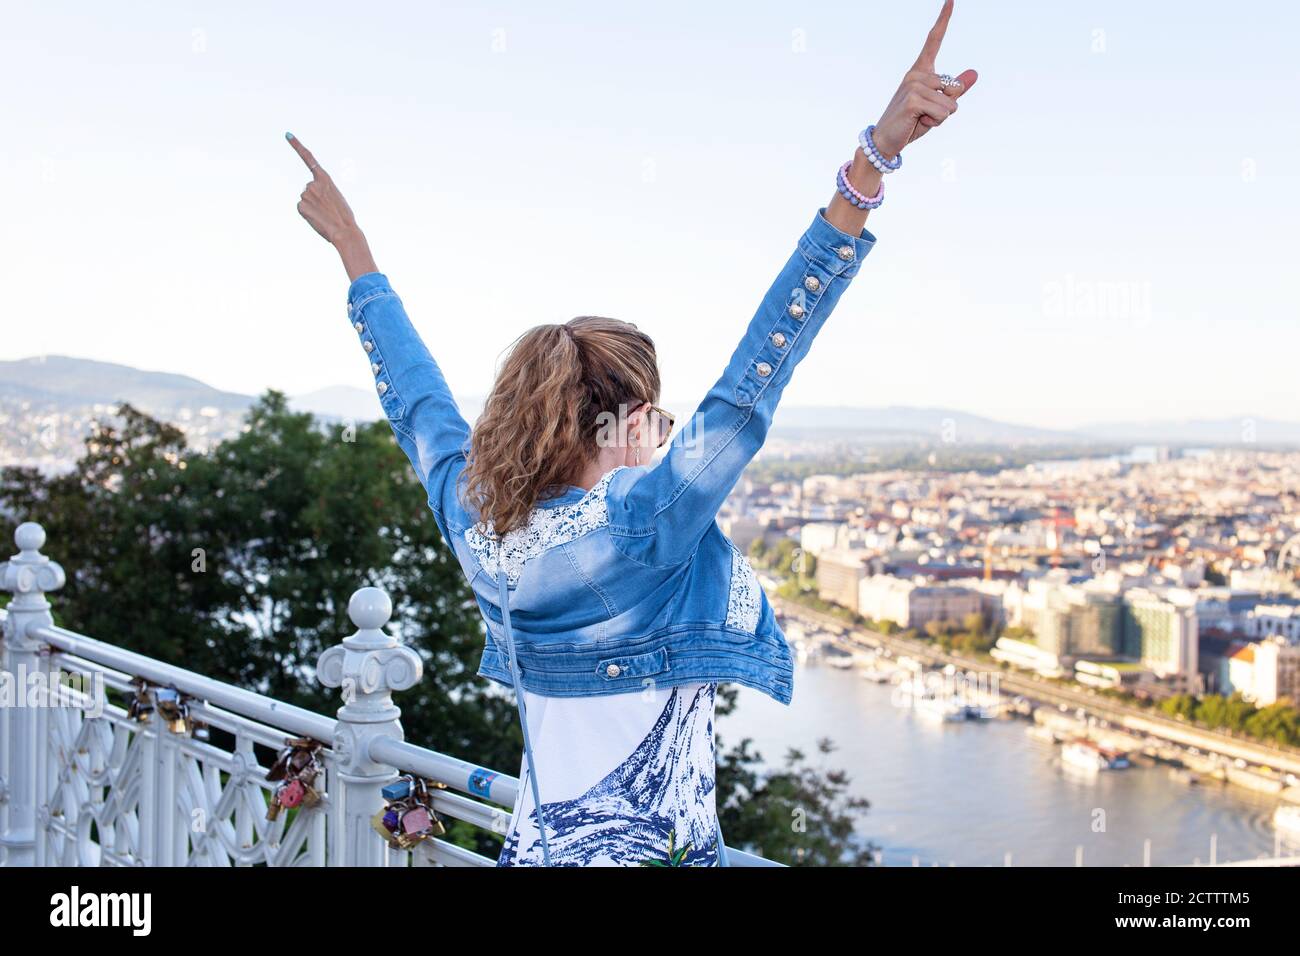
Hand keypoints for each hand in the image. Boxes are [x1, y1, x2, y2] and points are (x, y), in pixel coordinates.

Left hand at [285, 133, 376, 279]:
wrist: (345, 231)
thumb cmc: (343, 217)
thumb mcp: (336, 198)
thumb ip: (322, 191)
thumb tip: (308, 197)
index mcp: (325, 178)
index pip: (309, 158)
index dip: (297, 146)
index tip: (287, 135)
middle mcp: (313, 183)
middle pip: (308, 189)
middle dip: (315, 199)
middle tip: (327, 210)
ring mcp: (306, 193)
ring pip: (304, 200)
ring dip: (312, 208)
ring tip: (324, 215)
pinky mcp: (300, 205)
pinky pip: (301, 209)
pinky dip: (307, 215)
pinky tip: (317, 218)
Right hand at [871, 0, 977, 158]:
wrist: (886, 141)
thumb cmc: (911, 123)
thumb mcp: (937, 105)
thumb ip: (955, 89)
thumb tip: (974, 73)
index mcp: (921, 70)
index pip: (934, 40)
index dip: (944, 19)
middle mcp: (916, 73)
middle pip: (954, 88)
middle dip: (947, 107)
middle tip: (924, 114)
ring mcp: (913, 85)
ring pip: (951, 103)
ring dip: (940, 117)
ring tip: (920, 119)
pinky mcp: (913, 99)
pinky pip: (943, 112)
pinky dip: (935, 122)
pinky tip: (917, 122)